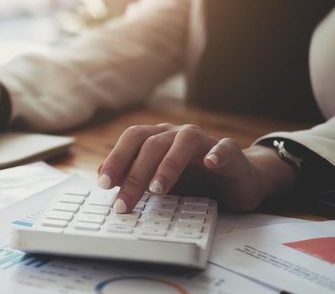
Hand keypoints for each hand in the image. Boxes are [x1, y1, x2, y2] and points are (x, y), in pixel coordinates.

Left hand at [98, 123, 297, 212]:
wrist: (236, 179)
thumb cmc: (193, 178)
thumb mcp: (157, 180)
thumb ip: (131, 174)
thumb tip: (101, 175)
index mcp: (158, 137)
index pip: (132, 139)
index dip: (116, 158)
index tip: (103, 184)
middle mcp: (178, 134)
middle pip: (152, 144)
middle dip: (135, 173)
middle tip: (124, 201)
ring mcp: (204, 141)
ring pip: (184, 142)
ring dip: (168, 165)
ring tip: (157, 190)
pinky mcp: (231, 152)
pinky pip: (225, 147)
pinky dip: (217, 153)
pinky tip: (211, 163)